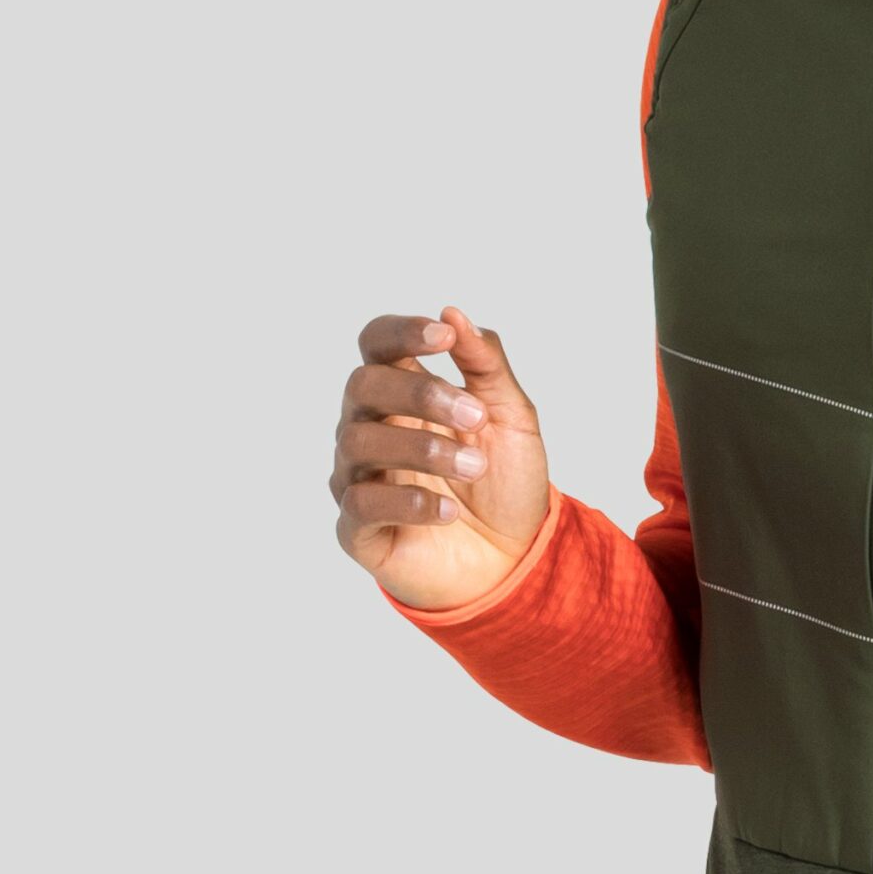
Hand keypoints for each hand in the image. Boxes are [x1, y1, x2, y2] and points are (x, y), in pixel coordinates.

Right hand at [331, 305, 550, 608]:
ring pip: (358, 442)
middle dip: (421, 392)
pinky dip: (408, 502)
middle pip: (363, 385)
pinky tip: (449, 510)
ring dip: (422, 447)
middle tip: (476, 417)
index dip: (401, 332)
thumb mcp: (512, 417)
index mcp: (405, 393)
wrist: (514, 560)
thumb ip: (487, 365)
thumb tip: (455, 314)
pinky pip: (361, 504)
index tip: (444, 336)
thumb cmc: (505, 482)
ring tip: (474, 466)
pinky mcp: (358, 529)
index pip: (377, 344)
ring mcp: (359, 478)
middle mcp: (372, 428)